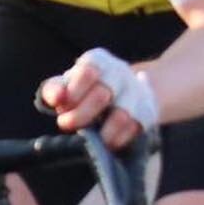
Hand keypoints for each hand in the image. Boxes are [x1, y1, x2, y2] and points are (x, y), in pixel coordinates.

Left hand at [38, 48, 152, 151]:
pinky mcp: (148, 111)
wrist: (128, 91)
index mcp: (98, 61)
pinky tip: (109, 143)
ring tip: (92, 140)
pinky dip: (120, 139)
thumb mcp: (69, 83)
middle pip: (102, 95)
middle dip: (81, 116)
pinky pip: (135, 129)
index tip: (62, 104)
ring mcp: (136, 92)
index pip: (88, 72)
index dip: (74, 91)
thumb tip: (56, 99)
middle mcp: (119, 73)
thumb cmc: (87, 89)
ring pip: (122, 116)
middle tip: (67, 125)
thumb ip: (55, 89)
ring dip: (103, 133)